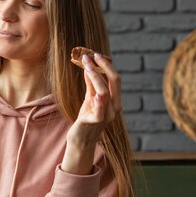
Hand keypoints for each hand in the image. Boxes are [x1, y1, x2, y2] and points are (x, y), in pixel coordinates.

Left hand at [62, 53, 120, 174]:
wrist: (80, 141)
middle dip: (103, 66)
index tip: (96, 55)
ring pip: (105, 91)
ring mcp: (106, 115)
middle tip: (91, 56)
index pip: (115, 79)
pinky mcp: (95, 121)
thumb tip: (90, 67)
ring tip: (86, 65)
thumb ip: (91, 85)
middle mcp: (114, 108)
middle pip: (115, 82)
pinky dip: (97, 95)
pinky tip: (91, 84)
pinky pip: (99, 107)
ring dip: (95, 76)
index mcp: (115, 101)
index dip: (106, 65)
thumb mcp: (89, 99)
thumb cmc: (86, 120)